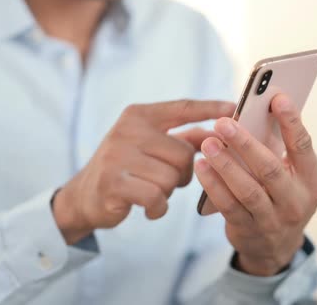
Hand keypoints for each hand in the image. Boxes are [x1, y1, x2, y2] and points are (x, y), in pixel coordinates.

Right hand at [53, 100, 234, 243]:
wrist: (83, 196)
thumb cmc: (126, 169)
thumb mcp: (150, 146)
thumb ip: (184, 138)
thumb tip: (220, 132)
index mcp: (139, 115)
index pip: (182, 108)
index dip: (210, 108)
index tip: (234, 108)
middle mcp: (128, 130)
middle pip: (183, 153)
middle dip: (182, 174)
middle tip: (165, 181)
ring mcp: (118, 155)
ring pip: (172, 178)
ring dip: (168, 192)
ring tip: (151, 191)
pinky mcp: (113, 182)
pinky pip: (157, 196)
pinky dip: (158, 208)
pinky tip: (148, 207)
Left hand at [195, 94, 316, 275]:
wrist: (275, 247)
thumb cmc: (280, 197)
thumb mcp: (291, 177)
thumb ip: (278, 149)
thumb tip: (257, 111)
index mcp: (311, 181)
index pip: (303, 147)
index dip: (291, 122)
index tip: (278, 98)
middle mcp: (296, 201)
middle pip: (270, 169)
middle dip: (246, 144)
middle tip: (224, 123)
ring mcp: (272, 219)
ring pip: (247, 189)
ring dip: (225, 164)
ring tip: (208, 143)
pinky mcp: (248, 230)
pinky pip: (228, 205)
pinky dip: (213, 184)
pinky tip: (201, 166)